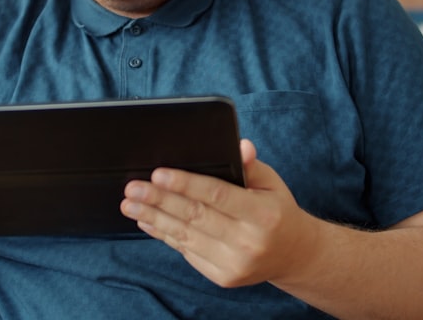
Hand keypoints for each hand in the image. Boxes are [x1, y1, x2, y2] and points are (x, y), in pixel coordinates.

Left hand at [120, 139, 316, 288]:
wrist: (292, 255)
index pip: (217, 195)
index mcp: (263, 214)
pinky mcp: (222, 276)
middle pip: (195, 216)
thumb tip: (241, 145)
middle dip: (159, 200)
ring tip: (129, 204)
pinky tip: (146, 220)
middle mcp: (248, 242)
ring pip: (185, 236)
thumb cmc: (276, 210)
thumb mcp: (271, 183)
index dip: (186, 184)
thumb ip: (251, 165)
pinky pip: (186, 251)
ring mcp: (234, 264)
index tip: (158, 173)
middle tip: (133, 187)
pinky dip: (163, 234)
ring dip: (153, 218)